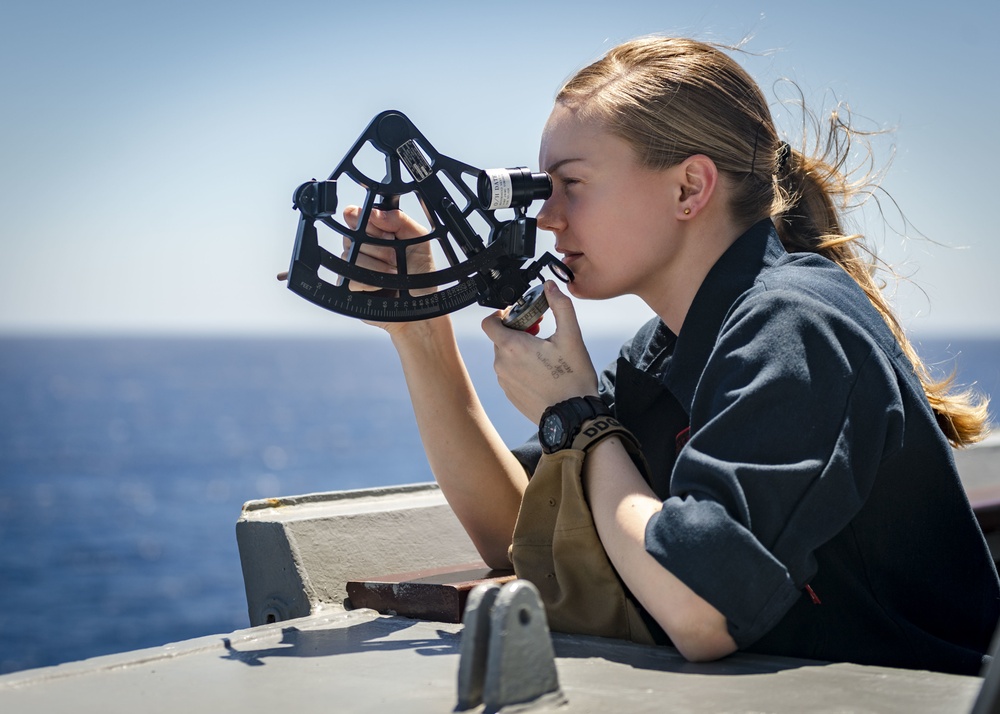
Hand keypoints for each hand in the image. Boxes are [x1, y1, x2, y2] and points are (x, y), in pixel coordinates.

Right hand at [277, 205, 435, 333]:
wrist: (421, 308)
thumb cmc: (421, 277)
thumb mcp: (419, 241)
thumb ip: (400, 220)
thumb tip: (376, 213)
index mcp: (378, 233)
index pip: (358, 217)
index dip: (367, 222)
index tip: (383, 232)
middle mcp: (364, 248)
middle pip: (354, 236)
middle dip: (380, 246)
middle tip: (395, 257)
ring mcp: (355, 267)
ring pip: (352, 256)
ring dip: (378, 267)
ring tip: (393, 273)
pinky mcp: (351, 286)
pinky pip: (352, 278)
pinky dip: (371, 283)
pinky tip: (383, 285)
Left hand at [481, 281, 598, 423]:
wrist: (572, 416)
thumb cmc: (572, 378)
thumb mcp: (571, 337)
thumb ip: (561, 306)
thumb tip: (551, 287)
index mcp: (512, 347)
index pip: (489, 322)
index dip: (501, 314)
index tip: (519, 314)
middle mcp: (502, 364)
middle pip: (500, 338)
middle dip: (518, 330)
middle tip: (540, 330)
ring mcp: (504, 381)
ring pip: (505, 356)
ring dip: (520, 349)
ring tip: (544, 352)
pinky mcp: (510, 395)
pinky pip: (510, 373)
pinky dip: (521, 367)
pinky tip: (542, 371)